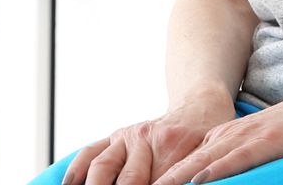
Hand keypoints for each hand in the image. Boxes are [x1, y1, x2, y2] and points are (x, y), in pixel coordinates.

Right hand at [65, 97, 235, 184]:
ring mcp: (128, 136)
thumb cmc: (205, 138)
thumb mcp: (204, 157)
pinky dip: (77, 171)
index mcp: (173, 148)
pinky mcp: (116, 136)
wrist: (199, 107)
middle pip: (128, 180)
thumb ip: (189, 176)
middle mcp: (147, 140)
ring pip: (103, 167)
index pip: (157, 183)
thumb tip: (190, 184)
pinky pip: (91, 152)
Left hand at [149, 90, 282, 184]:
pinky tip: (198, 180)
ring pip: (203, 161)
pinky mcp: (266, 142)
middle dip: (163, 181)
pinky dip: (215, 170)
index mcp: (223, 139)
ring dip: (177, 178)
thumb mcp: (255, 148)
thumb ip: (231, 164)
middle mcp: (228, 137)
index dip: (163, 179)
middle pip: (186, 163)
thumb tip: (206, 181)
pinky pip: (236, 158)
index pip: (185, 163)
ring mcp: (246, 138)